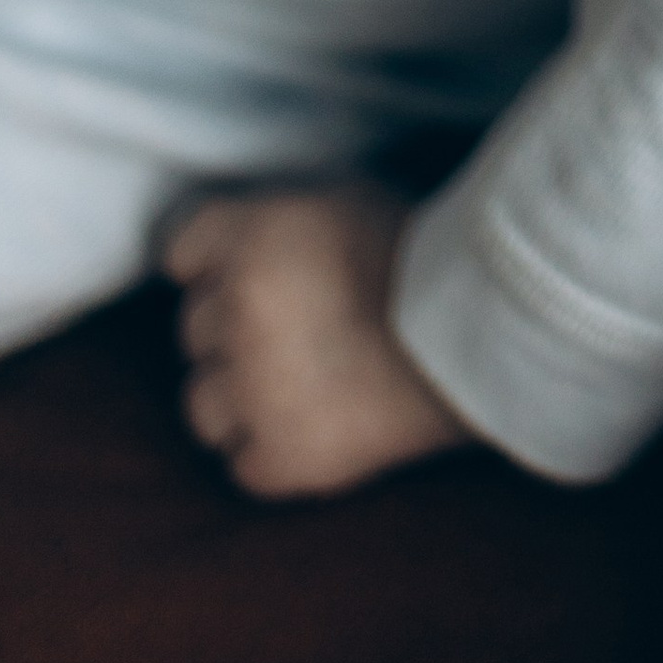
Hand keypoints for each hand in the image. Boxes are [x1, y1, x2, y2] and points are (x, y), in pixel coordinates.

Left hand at [166, 183, 473, 499]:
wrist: (479, 334)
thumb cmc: (423, 255)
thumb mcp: (347, 199)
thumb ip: (278, 219)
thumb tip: (238, 239)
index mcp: (253, 238)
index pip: (183, 249)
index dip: (216, 261)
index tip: (251, 272)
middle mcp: (238, 313)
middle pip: (194, 328)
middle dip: (233, 328)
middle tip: (294, 327)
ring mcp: (252, 393)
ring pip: (202, 404)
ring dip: (238, 397)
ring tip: (296, 386)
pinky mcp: (279, 458)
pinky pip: (242, 463)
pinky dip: (272, 451)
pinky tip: (314, 426)